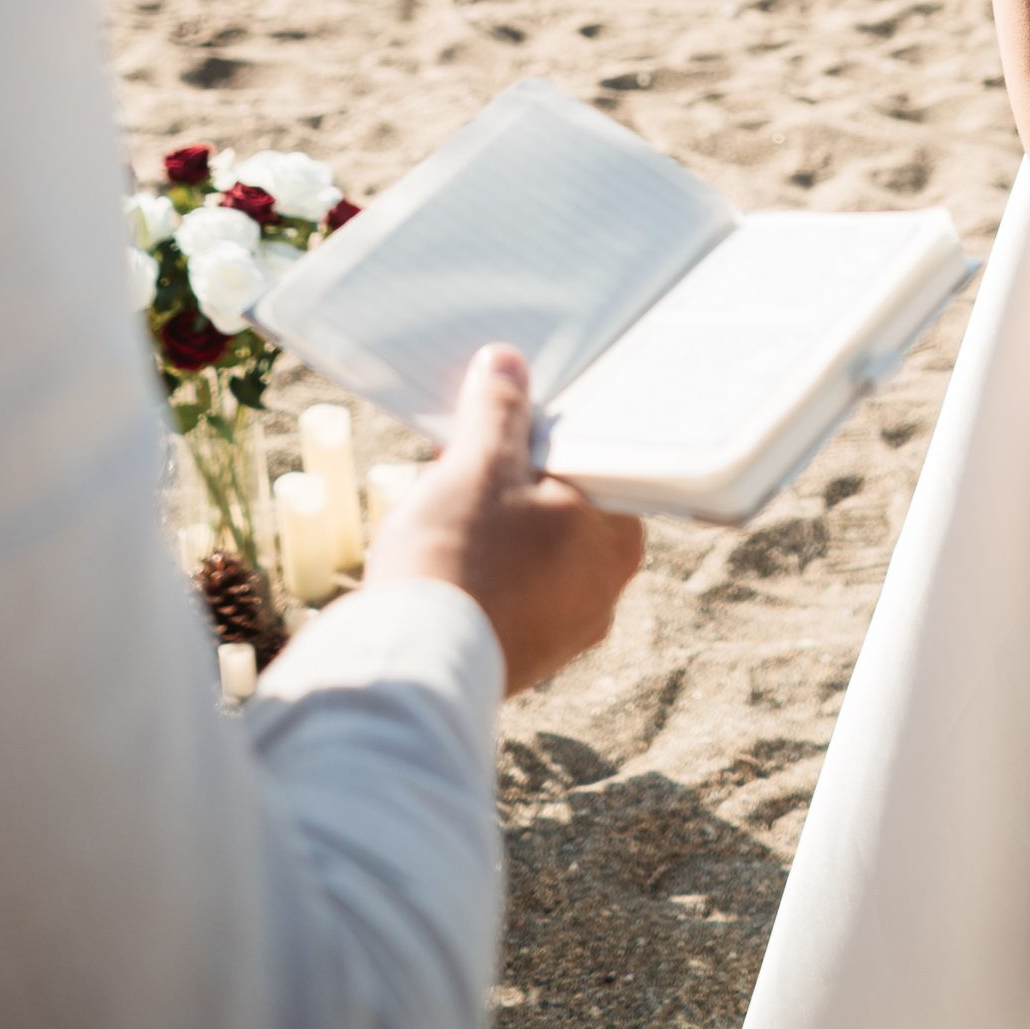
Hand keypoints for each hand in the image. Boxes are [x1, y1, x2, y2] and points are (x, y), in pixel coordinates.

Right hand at [366, 344, 644, 692]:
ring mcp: (562, 631)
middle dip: (508, 476)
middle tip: (461, 453)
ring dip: (489, 522)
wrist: (412, 665)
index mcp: (617, 537)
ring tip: (440, 502)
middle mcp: (603, 589)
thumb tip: (508, 363)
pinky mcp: (519, 657)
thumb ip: (501, 408)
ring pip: (528, 550)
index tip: (504, 416)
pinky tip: (437, 552)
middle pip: (558, 506)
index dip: (542, 433)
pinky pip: (504, 592)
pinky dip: (476, 568)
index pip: (591, 463)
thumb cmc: (461, 556)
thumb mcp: (480, 461)